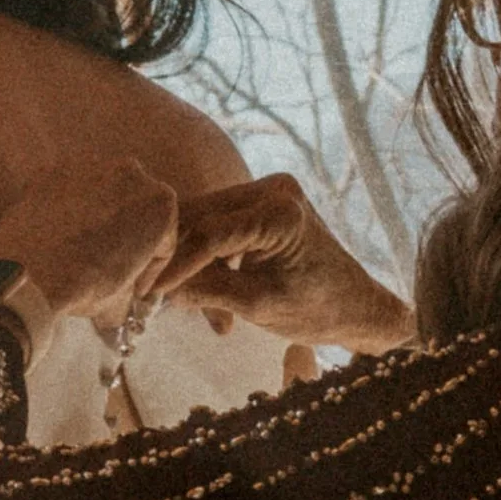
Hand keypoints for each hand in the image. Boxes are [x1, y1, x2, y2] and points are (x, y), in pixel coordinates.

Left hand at [0, 157, 178, 329]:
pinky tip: (54, 237)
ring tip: (78, 250)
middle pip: (133, 209)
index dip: (149, 269)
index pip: (163, 240)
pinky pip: (66, 192)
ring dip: (96, 217)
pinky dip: (64, 210)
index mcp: (161, 202)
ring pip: (100, 195)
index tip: (135, 287)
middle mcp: (130, 173)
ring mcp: (89, 166)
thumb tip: (118, 306)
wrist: (30, 272)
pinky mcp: (53, 170)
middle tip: (108, 264)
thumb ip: (127, 292)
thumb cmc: (85, 284)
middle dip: (124, 234)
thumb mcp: (120, 298)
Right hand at [162, 175, 414, 352]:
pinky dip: (205, 253)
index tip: (151, 290)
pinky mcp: (262, 204)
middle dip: (173, 254)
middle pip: (203, 217)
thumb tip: (160, 292)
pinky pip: (220, 223)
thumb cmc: (318, 309)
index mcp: (281, 212)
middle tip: (146, 287)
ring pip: (206, 219)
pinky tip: (193, 283)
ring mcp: (268, 192)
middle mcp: (274, 190)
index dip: (177, 264)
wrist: (354, 305)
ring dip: (186, 255)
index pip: (213, 234)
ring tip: (168, 292)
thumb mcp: (258, 305)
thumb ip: (209, 293)